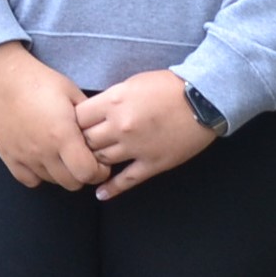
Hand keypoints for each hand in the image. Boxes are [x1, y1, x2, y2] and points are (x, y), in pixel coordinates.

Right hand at [0, 41, 109, 189]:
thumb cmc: (38, 80)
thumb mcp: (72, 93)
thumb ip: (89, 118)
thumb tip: (102, 134)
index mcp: (62, 135)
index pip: (89, 173)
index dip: (100, 170)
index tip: (99, 159)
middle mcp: (43, 151)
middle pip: (72, 183)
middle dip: (83, 173)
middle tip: (82, 157)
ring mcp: (24, 156)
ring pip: (52, 181)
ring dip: (62, 173)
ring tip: (61, 154)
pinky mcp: (8, 156)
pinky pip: (29, 180)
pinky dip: (39, 174)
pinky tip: (42, 158)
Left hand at [74, 70, 217, 198]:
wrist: (203, 99)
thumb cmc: (167, 86)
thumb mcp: (131, 83)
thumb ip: (109, 99)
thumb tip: (92, 113)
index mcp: (113, 102)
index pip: (78, 118)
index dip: (72, 123)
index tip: (72, 126)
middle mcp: (120, 126)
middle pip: (86, 141)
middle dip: (79, 143)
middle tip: (76, 147)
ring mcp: (136, 147)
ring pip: (102, 161)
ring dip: (94, 162)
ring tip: (87, 164)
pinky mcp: (153, 164)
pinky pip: (127, 180)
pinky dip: (111, 188)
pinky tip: (101, 193)